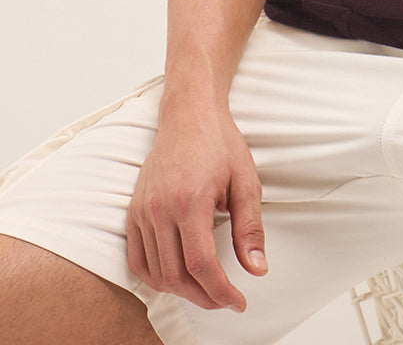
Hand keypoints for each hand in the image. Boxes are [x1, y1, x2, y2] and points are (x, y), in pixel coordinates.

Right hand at [127, 102, 266, 311]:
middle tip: (226, 298)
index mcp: (190, 201)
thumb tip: (257, 269)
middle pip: (176, 275)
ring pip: (155, 272)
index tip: (238, 301)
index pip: (201, 264)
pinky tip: (175, 277)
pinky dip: (154, 276)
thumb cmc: (220, 143)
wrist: (190, 114)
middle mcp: (160, 209)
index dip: (220, 291)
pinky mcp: (133, 210)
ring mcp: (142, 211)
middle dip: (203, 296)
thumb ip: (250, 228)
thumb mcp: (246, 182)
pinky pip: (136, 259)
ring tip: (206, 289)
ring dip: (181, 290)